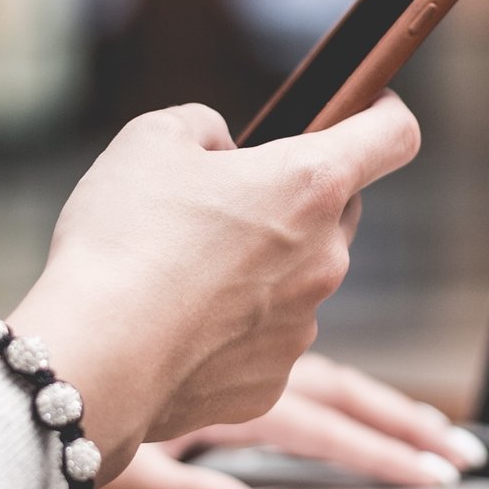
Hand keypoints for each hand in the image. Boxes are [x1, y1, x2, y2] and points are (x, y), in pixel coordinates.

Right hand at [9, 93, 419, 481]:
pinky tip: (177, 324)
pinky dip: (232, 327)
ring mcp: (303, 327)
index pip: (394, 136)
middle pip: (336, 212)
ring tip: (182, 271)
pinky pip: (264, 339)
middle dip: (294, 199)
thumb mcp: (152, 139)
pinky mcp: (272, 382)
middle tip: (225, 201)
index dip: (384, 112)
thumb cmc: (122, 238)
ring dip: (261, 267)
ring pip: (299, 279)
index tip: (368, 107)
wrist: (94, 355)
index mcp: (309, 184)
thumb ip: (206, 127)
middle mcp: (324, 259)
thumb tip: (226, 152)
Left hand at [99, 354, 488, 488]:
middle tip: (460, 457)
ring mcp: (236, 351)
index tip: (442, 469)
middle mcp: (243, 365)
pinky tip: (351, 404)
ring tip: (432, 434)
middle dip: (407, 428)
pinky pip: (290, 359)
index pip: (328, 422)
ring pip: (325, 372)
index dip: (386, 447)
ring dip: (379, 405)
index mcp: (235, 393)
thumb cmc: (70, 413)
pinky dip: (329, 388)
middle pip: (346, 395)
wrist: (32, 355)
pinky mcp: (219, 349)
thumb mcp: (128, 468)